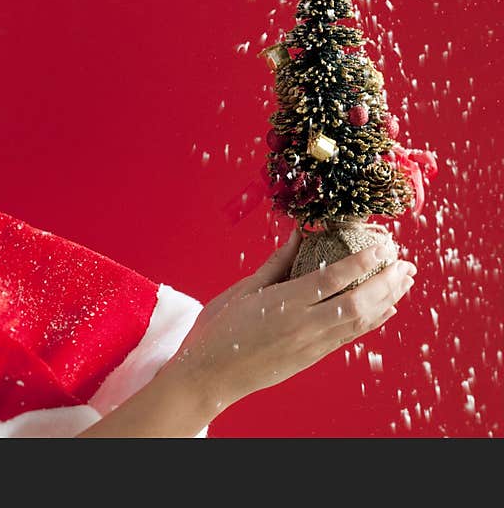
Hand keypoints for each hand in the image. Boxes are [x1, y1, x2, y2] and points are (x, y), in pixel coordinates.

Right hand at [169, 228, 416, 413]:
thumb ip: (275, 264)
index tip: (384, 246)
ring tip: (404, 281)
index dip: (362, 261)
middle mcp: (303, 325)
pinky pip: (349, 336)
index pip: (333, 278)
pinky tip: (386, 309)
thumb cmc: (218, 330)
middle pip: (358, 301)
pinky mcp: (311, 357)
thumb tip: (298, 236)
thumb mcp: (242, 290)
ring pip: (360, 320)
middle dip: (386, 281)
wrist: (209, 376)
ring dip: (387, 299)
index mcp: (283, 304)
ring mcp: (310, 345)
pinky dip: (372, 321)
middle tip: (405, 262)